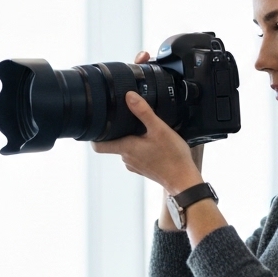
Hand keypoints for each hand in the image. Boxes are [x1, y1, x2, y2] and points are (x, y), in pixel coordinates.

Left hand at [91, 51, 202, 194]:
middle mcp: (127, 159)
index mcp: (126, 148)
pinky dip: (141, 147)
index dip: (93, 136)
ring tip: (143, 130)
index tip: (96, 124)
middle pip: (113, 143)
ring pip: (126, 148)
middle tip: (126, 119)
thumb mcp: (159, 129)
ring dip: (132, 139)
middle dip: (118, 131)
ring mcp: (135, 165)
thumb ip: (143, 112)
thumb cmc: (173, 158)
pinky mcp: (144, 168)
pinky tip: (153, 142)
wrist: (184, 180)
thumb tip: (129, 96)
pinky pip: (137, 155)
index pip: (98, 146)